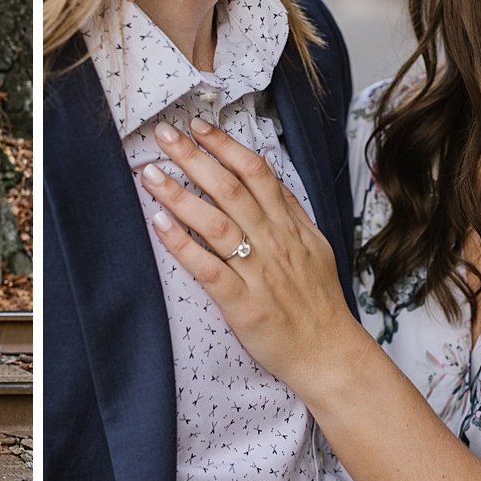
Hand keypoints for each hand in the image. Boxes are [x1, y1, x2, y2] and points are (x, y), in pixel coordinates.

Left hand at [140, 117, 363, 393]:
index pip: (256, 172)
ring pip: (216, 224)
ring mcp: (258, 273)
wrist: (329, 355)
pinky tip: (159, 225)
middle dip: (193, 158)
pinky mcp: (244, 305)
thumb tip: (266, 174)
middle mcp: (273, 242)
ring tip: (150, 175)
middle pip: (230, 189)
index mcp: (290, 226)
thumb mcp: (315, 245)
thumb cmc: (317, 301)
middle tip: (163, 134)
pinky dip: (183, 245)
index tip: (197, 125)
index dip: (225, 145)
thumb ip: (290, 210)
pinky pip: (209, 270)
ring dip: (180, 195)